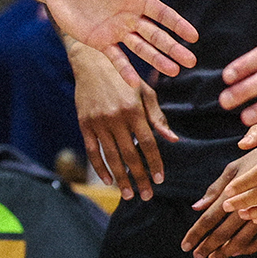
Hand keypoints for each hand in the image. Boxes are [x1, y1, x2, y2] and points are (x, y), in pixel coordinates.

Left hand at [48, 0, 198, 76]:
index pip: (162, 13)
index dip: (177, 24)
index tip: (193, 36)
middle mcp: (130, 16)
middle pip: (156, 35)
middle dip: (173, 47)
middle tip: (191, 61)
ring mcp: (116, 30)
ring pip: (141, 48)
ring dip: (156, 60)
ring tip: (173, 71)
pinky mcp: (99, 41)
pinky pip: (115, 58)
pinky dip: (125, 70)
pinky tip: (135, 84)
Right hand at [69, 40, 177, 200]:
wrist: (91, 62)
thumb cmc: (124, 77)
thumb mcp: (145, 92)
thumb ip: (157, 117)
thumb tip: (172, 140)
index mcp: (134, 109)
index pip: (148, 143)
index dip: (155, 163)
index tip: (160, 179)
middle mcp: (116, 117)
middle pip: (130, 155)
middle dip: (140, 178)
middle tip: (147, 195)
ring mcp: (98, 122)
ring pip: (111, 157)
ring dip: (121, 178)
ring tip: (129, 194)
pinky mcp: (84, 123)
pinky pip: (92, 151)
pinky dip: (99, 168)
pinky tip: (108, 180)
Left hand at [180, 145, 256, 257]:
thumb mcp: (235, 167)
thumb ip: (215, 188)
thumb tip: (196, 207)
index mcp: (235, 192)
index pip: (210, 217)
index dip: (197, 232)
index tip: (185, 245)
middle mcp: (249, 205)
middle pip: (224, 231)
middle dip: (208, 245)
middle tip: (196, 256)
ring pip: (243, 240)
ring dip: (227, 250)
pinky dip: (249, 248)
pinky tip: (238, 252)